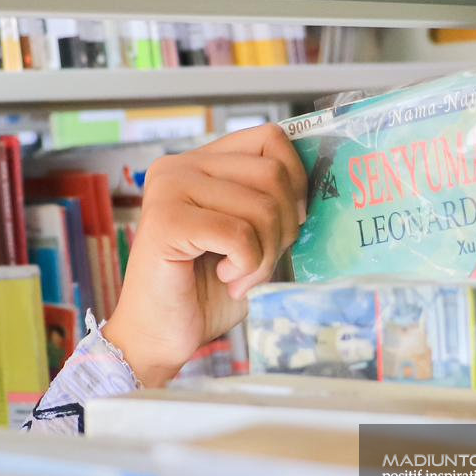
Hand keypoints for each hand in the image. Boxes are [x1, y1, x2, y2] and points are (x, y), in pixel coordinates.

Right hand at [102, 123, 307, 387]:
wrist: (160, 337)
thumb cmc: (206, 292)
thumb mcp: (251, 238)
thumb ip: (271, 203)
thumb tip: (315, 188)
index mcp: (200, 163)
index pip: (270, 138)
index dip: (295, 181)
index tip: (287, 224)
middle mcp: (179, 166)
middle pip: (272, 174)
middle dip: (283, 228)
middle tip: (259, 263)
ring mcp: (169, 190)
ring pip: (261, 206)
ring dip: (264, 255)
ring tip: (239, 277)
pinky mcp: (165, 222)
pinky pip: (239, 234)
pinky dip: (247, 266)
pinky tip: (226, 278)